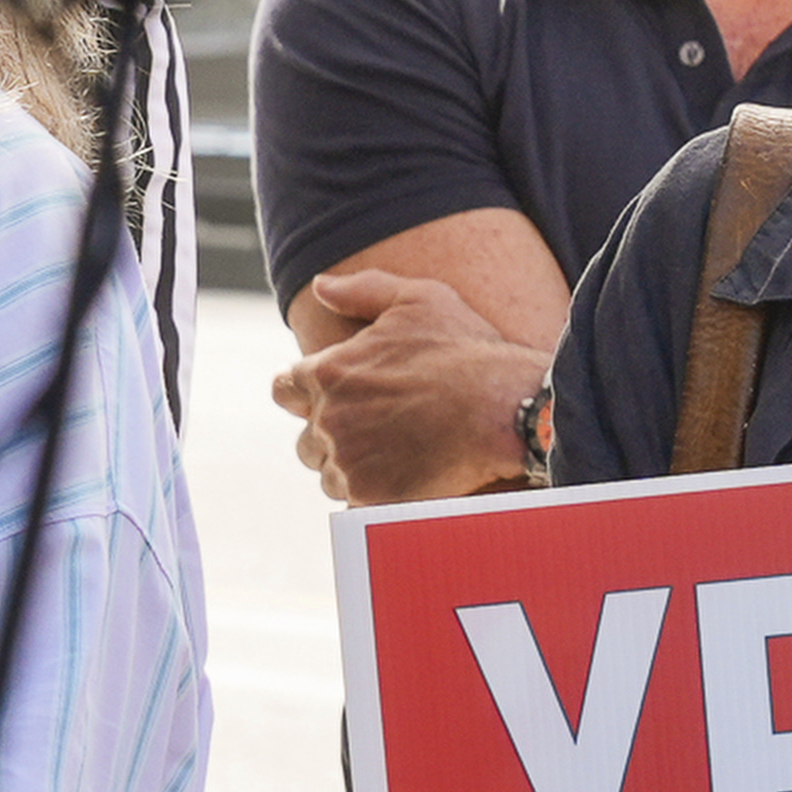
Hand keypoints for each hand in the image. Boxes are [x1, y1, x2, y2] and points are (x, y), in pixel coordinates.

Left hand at [276, 267, 549, 504]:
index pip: (284, 388)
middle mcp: (330, 419)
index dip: (303, 393)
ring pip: (328, 475)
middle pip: (306, 440)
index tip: (329, 398)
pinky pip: (354, 504)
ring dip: (351, 469)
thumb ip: (363, 289)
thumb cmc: (468, 351)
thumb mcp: (421, 299)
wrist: (506, 410)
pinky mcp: (371, 497)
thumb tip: (320, 287)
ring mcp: (349, 461)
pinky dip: (372, 496)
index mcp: (331, 371)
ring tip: (394, 457)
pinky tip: (402, 481)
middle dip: (331, 436)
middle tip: (375, 431)